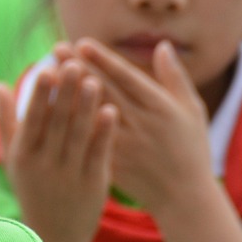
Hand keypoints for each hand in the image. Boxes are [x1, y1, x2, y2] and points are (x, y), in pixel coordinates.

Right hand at [0, 49, 116, 241]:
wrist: (55, 236)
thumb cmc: (33, 190)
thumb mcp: (14, 159)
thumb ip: (7, 121)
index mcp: (23, 156)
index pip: (32, 120)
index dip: (40, 95)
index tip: (47, 69)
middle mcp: (44, 164)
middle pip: (57, 123)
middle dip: (66, 93)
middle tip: (75, 64)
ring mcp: (69, 175)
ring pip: (78, 136)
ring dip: (86, 107)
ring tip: (95, 79)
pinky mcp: (93, 185)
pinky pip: (98, 154)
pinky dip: (104, 133)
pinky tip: (111, 110)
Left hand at [68, 39, 214, 216]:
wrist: (185, 198)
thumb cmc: (192, 149)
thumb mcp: (192, 110)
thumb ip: (175, 77)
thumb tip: (163, 45)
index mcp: (161, 108)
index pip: (126, 78)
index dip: (103, 59)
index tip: (82, 43)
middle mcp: (141, 124)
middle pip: (104, 91)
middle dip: (79, 69)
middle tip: (57, 49)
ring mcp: (125, 145)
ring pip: (91, 114)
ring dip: (69, 93)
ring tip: (49, 73)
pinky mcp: (112, 163)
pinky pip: (86, 139)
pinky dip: (69, 124)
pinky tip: (51, 110)